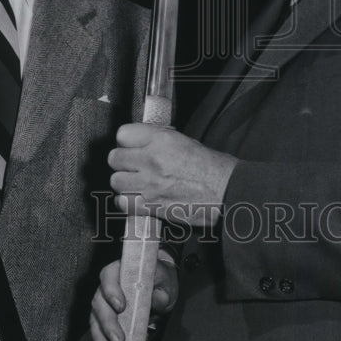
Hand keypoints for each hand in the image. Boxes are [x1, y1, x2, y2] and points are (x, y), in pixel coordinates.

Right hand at [89, 255, 177, 340]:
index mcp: (119, 271)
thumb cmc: (159, 281)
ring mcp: (103, 306)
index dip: (111, 290)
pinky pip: (99, 334)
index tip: (120, 306)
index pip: (108, 276)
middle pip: (99, 303)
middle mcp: (106, 287)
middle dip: (107, 324)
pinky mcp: (104, 323)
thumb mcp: (165, 282)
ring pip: (95, 322)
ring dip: (101, 340)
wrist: (159, 287)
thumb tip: (157, 300)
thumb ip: (161, 290)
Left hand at [108, 124, 237, 226]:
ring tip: (134, 183)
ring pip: (115, 181)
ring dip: (123, 182)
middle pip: (114, 158)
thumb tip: (142, 141)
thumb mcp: (185, 141)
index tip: (131, 146)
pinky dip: (126, 201)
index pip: (122, 134)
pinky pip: (122, 203)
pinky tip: (137, 198)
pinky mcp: (151, 206)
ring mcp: (150, 185)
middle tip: (131, 165)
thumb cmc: (211, 167)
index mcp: (161, 140)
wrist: (225, 192)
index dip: (126, 141)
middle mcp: (152, 160)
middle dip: (121, 162)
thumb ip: (159, 140)